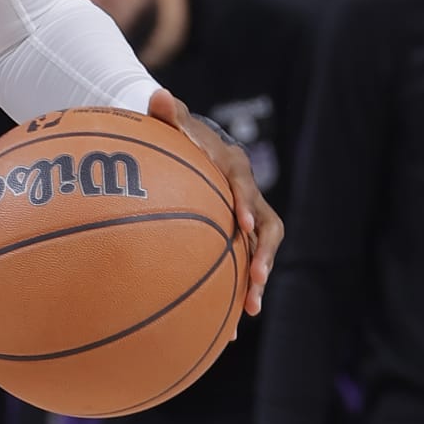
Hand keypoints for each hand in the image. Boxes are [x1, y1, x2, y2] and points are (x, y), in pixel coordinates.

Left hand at [148, 87, 281, 315]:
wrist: (193, 150)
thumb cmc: (180, 137)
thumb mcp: (173, 122)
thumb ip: (167, 113)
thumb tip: (156, 96)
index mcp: (237, 172)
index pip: (247, 190)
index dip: (247, 207)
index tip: (243, 226)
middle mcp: (249, 198)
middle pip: (267, 230)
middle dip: (264, 257)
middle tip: (256, 280)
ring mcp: (247, 221)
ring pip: (260, 253)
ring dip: (256, 280)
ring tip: (249, 310)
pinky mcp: (237, 240)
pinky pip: (241, 267)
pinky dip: (234, 293)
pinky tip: (226, 328)